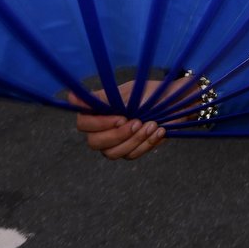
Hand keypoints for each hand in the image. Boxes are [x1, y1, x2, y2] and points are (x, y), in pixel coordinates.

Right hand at [72, 78, 197, 159]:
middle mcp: (102, 130)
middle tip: (138, 122)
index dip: (99, 124)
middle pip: (94, 143)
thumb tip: (72, 96)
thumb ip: (103, 98)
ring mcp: (115, 143)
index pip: (83, 124)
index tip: (121, 117)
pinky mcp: (130, 151)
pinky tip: (158, 131)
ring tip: (152, 124)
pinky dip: (146, 144)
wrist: (176, 102)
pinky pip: (131, 155)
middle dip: (118, 135)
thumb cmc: (151, 94)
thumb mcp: (128, 92)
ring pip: (113, 153)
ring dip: (134, 140)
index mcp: (98, 112)